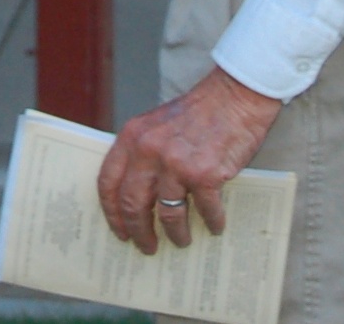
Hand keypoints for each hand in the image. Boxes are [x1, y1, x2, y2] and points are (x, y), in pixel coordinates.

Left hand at [98, 68, 281, 252]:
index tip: (119, 230)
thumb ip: (142, 153)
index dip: (111, 212)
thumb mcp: (156, 125)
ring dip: (175, 234)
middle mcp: (149, 151)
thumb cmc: (198, 113)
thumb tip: (137, 197)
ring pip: (167, 214)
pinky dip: (210, 222)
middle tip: (146, 246)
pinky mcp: (205, 174)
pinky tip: (214, 226)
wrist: (234, 96)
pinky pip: (205, 210)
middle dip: (138, 231)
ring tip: (181, 241)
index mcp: (132, 138)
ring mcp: (176, 163)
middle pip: (133, 204)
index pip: (108, 182)